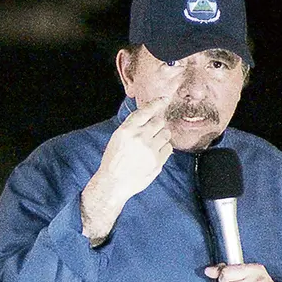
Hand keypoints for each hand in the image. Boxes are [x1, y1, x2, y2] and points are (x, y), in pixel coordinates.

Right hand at [82, 98, 171, 242]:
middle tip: (151, 134)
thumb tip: (149, 118)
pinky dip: (164, 149)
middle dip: (157, 125)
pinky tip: (154, 155)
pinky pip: (168, 148)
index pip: (146, 111)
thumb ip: (133, 127)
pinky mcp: (157, 161)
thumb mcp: (117, 138)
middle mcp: (139, 137)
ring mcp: (150, 149)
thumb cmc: (114, 161)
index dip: (157, 103)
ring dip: (162, 137)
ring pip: (166, 134)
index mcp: (127, 130)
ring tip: (152, 146)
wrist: (113, 183)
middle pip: (159, 121)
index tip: (165, 99)